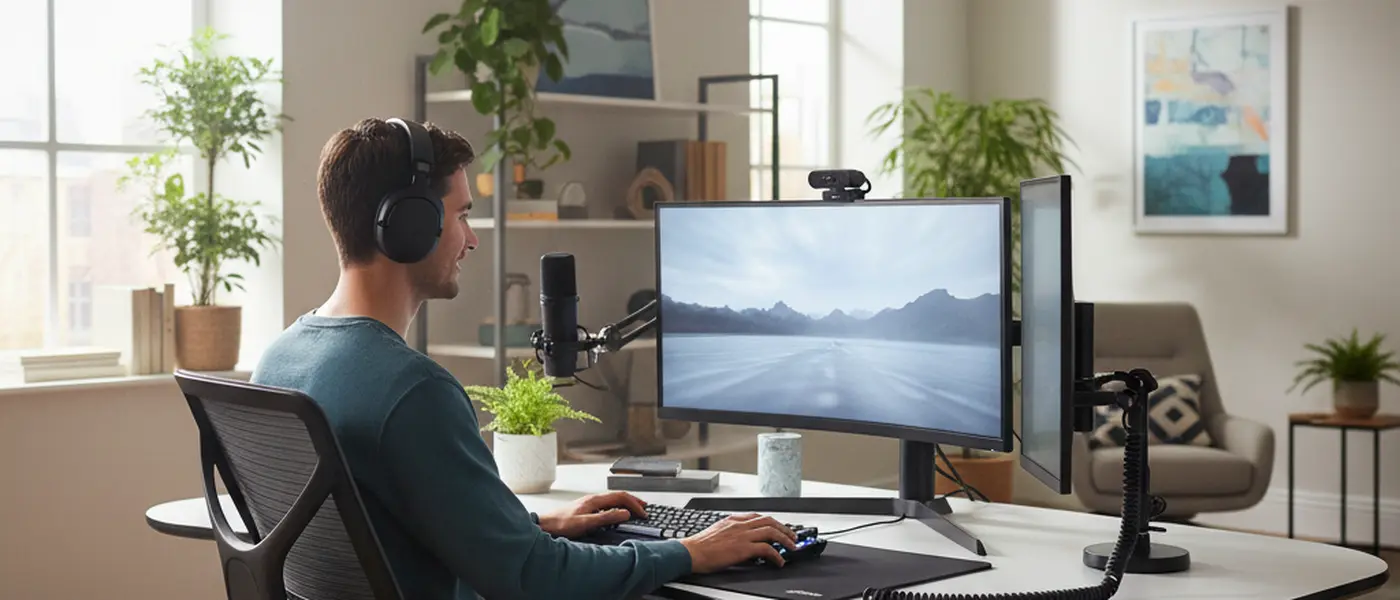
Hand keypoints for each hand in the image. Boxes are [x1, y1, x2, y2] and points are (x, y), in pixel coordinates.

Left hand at [536, 491, 647, 538]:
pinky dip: (618, 506)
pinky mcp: (587, 508)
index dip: (634, 504)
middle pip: (619, 495)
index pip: (621, 497)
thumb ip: (606, 517)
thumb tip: (625, 513)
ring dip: (626, 503)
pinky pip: (607, 504)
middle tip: (644, 507)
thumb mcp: (586, 523)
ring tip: (635, 508)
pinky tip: (617, 513)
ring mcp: (590, 503)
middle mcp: (593, 499)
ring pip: (613, 499)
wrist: (545, 525)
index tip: (643, 513)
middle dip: (633, 500)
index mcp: (595, 500)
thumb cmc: (561, 524)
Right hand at [680, 513, 797, 571]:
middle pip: (769, 521)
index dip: (771, 522)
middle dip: (784, 528)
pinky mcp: (743, 548)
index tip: (778, 527)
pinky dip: (776, 555)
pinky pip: (766, 549)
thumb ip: (730, 531)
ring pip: (771, 531)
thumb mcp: (717, 531)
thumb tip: (740, 540)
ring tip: (792, 547)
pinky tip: (779, 561)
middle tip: (792, 536)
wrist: (691, 552)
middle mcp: (740, 524)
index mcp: (733, 520)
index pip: (758, 516)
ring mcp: (743, 535)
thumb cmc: (699, 545)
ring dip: (785, 539)